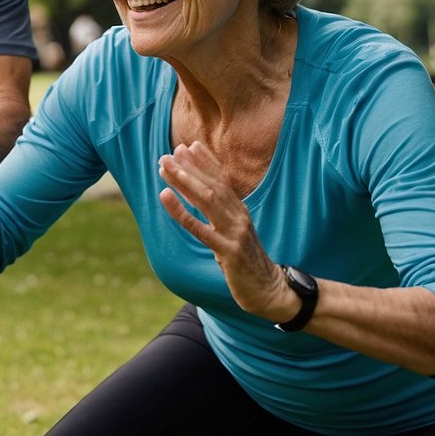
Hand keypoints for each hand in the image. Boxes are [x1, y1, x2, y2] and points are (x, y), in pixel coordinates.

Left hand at [157, 141, 292, 319]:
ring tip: (165, 167)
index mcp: (240, 211)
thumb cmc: (246, 261)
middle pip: (212, 185)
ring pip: (207, 200)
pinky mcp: (229, 252)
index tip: (188, 145)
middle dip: (189, 167)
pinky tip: (165, 196)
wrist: (270, 291)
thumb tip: (200, 197)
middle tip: (168, 153)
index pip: (222, 180)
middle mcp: (239, 217)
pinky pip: (201, 229)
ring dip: (184, 181)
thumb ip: (219, 215)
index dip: (206, 162)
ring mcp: (235, 233)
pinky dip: (181, 211)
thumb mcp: (234, 233)